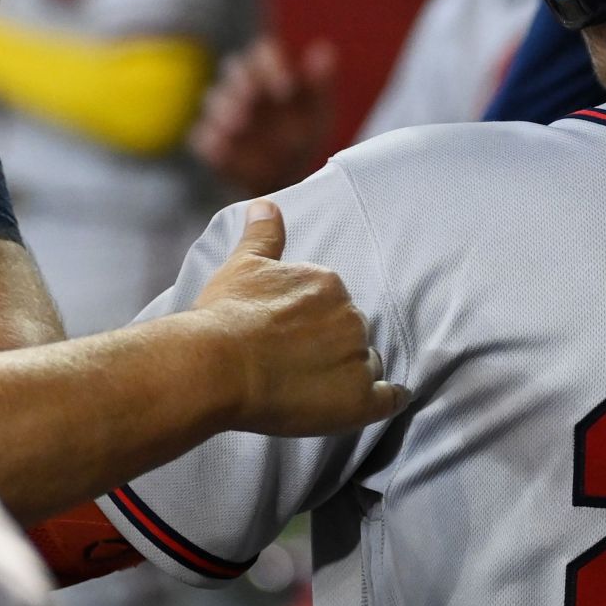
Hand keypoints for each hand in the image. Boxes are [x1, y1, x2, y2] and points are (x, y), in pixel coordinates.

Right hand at [190, 36, 336, 196]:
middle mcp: (242, 85)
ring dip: (226, 109)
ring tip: (240, 124)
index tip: (287, 88)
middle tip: (253, 98)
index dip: (272, 66)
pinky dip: (213, 140)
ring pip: (216, 99)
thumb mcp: (318, 111)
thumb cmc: (304, 135)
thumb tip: (326, 50)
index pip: (262, 53)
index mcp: (269, 71)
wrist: (287, 177)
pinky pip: (204, 135)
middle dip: (243, 83)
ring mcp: (222, 112)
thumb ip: (320, 82)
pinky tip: (223, 147)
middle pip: (234, 70)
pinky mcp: (209, 139)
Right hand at [191, 199, 407, 437]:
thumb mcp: (243, 265)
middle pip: (352, 334)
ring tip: (315, 389)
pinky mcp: (358, 398)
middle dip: (333, 347)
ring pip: (366, 365)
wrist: (217, 364)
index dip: (315, 324)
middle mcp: (351, 317)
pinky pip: (389, 398)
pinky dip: (388, 399)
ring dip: (349, 374)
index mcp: (328, 284)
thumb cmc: (225, 316)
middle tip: (299, 365)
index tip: (293, 337)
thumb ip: (263, 235)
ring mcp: (357, 357)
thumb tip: (266, 204)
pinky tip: (380, 401)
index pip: (334, 306)